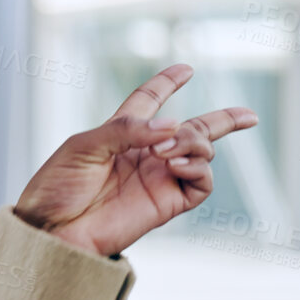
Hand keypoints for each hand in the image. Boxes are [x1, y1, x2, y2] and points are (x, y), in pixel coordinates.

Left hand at [12, 63, 258, 257]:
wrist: (51, 230)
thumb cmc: (57, 187)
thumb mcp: (82, 147)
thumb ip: (125, 130)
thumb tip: (171, 124)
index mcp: (121, 133)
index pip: (149, 102)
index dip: (167, 84)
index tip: (186, 69)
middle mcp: (145, 154)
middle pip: (193, 129)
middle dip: (225, 119)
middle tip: (248, 116)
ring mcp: (159, 178)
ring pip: (201, 151)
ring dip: (192, 142)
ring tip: (164, 152)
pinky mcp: (167, 202)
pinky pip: (201, 183)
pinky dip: (198, 167)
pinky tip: (175, 164)